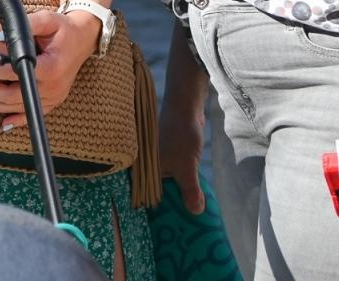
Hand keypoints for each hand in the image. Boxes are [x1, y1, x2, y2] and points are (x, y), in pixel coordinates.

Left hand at [0, 10, 97, 131]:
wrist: (84, 38)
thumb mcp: (47, 19)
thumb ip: (25, 25)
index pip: (16, 71)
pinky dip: (17, 120)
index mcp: (51, 66)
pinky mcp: (54, 101)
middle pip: (14, 95)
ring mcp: (54, 97)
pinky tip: (2, 125)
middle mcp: (53, 86)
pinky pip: (33, 114)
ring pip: (20, 107)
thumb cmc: (63, 28)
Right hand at [159, 40, 210, 214]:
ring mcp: (157, 165)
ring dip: (175, 200)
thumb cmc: (181, 134)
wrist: (186, 106)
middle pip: (155, 196)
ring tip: (185, 220)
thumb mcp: (187, 166)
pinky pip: (172, 181)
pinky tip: (190, 200)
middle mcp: (146, 169)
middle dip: (167, 212)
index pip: (143, 200)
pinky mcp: (168, 160)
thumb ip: (190, 190)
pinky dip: (180, 189)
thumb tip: (196, 213)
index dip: (152, 216)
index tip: (163, 233)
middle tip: (178, 231)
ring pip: (165, 188)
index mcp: (142, 171)